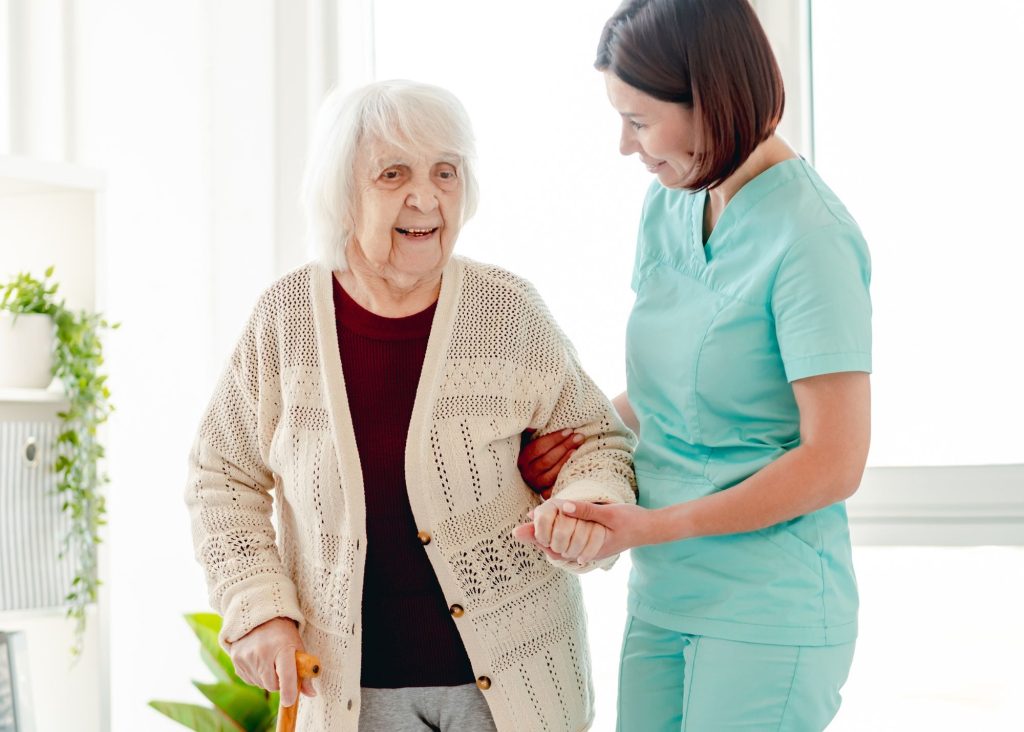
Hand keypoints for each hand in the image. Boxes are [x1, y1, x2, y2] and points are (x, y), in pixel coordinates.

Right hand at [228, 617, 315, 705]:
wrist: (260, 617)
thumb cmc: (283, 634)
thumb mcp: (298, 648)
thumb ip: (305, 672)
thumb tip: (312, 694)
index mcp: (282, 647)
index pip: (286, 674)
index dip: (288, 691)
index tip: (289, 702)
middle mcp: (262, 652)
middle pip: (272, 685)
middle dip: (279, 683)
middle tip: (282, 668)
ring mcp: (247, 657)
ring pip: (260, 684)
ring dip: (267, 679)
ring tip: (270, 660)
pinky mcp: (236, 660)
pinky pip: (249, 680)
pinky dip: (256, 675)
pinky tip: (259, 661)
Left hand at [516, 499, 650, 562]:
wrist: (651, 529)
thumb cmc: (632, 521)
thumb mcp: (609, 513)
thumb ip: (586, 510)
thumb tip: (562, 507)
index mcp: (588, 548)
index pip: (556, 546)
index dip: (538, 537)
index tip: (521, 530)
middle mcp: (586, 553)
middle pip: (554, 548)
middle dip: (537, 538)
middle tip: (517, 530)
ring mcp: (588, 550)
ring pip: (561, 547)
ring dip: (546, 538)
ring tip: (529, 528)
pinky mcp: (591, 544)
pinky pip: (570, 543)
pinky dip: (558, 536)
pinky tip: (551, 527)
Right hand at [518, 429, 584, 498]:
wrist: (534, 475)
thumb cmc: (535, 454)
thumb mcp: (529, 441)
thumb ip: (529, 432)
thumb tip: (532, 425)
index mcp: (522, 459)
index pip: (538, 447)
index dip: (554, 439)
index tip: (569, 430)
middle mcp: (528, 473)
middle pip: (547, 460)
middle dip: (564, 447)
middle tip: (578, 437)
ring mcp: (537, 485)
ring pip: (552, 474)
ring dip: (566, 460)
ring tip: (578, 448)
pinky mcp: (546, 493)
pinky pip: (557, 486)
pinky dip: (566, 476)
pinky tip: (575, 465)